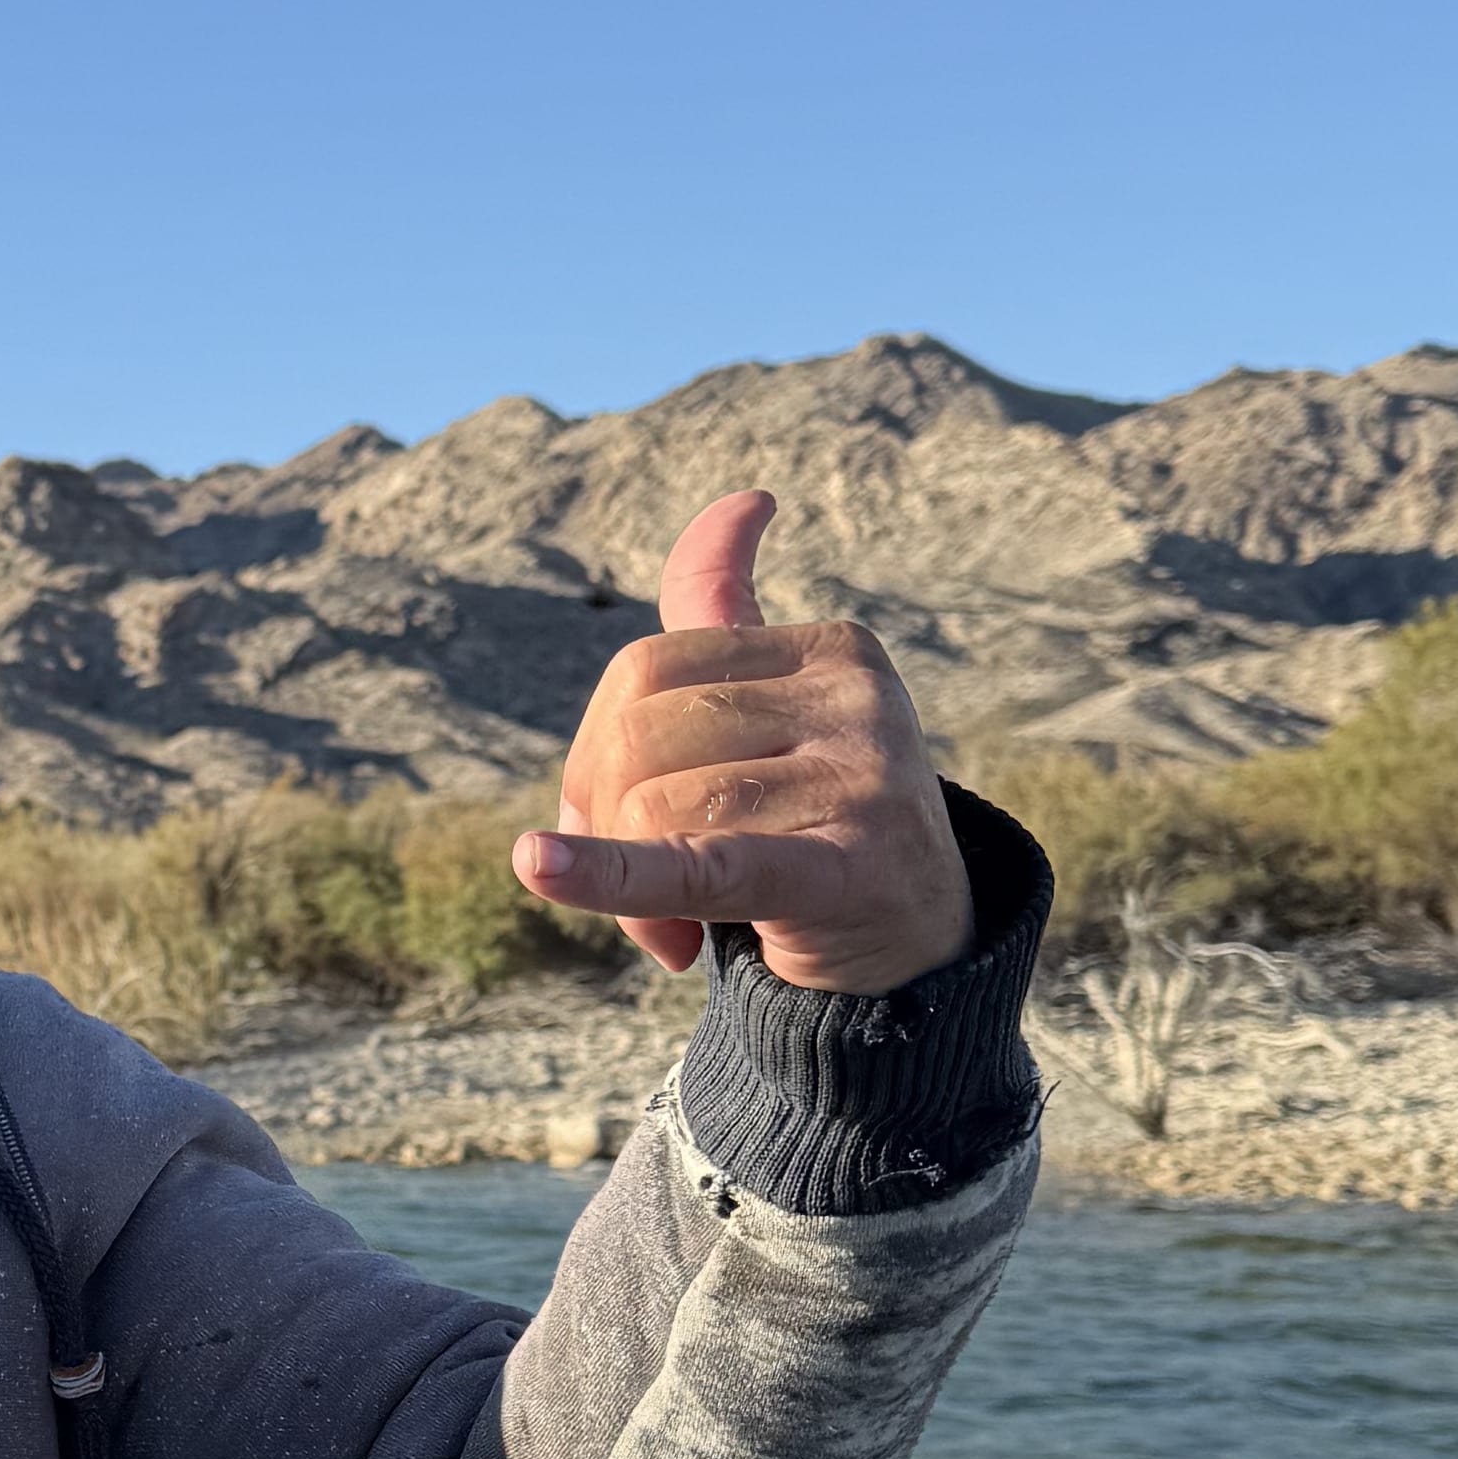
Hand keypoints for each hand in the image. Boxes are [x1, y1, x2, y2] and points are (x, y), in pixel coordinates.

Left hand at [514, 490, 975, 995]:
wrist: (917, 956)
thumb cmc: (817, 829)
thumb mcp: (774, 719)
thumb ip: (732, 621)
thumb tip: (739, 502)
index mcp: (830, 649)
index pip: (640, 670)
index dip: (598, 757)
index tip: (619, 825)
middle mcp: (856, 698)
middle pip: (637, 736)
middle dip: (609, 827)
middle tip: (652, 902)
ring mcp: (862, 777)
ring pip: (655, 808)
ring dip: (633, 894)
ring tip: (679, 933)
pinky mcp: (848, 867)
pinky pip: (698, 863)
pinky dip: (611, 876)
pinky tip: (540, 866)